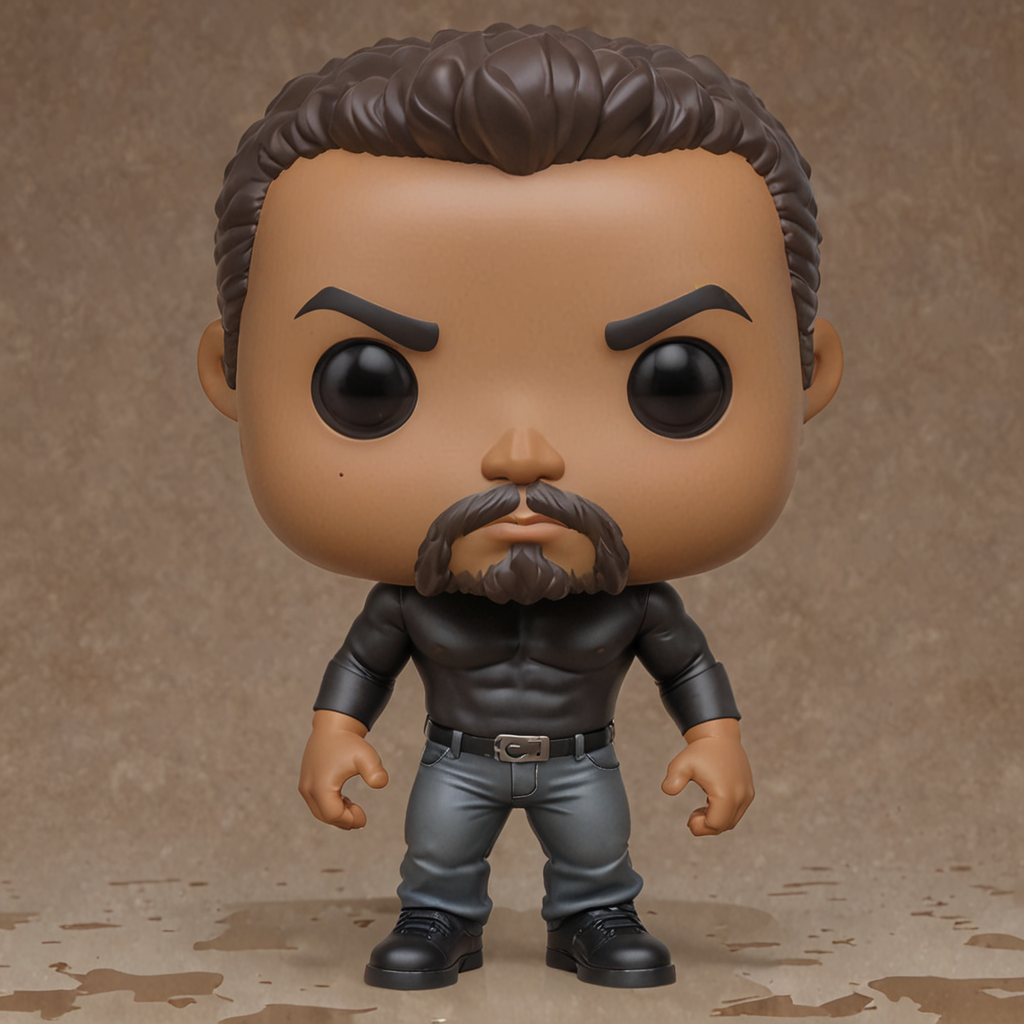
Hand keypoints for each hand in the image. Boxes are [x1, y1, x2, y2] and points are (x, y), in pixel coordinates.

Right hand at [298, 711, 388, 829]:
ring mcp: (305, 786)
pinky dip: (330, 806)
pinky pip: (317, 803)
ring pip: (319, 811)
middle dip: (344, 820)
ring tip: (354, 807)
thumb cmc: (349, 742)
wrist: (333, 727)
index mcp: (321, 786)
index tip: (364, 817)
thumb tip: (381, 783)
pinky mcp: (305, 782)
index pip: (333, 815)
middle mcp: (308, 788)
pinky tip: (345, 801)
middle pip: (325, 817)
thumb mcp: (366, 756)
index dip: (350, 820)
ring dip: (337, 814)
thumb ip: (374, 771)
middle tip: (361, 816)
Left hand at [661, 718, 753, 836]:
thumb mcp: (681, 764)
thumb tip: (667, 790)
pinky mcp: (748, 791)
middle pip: (724, 825)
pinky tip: (709, 804)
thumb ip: (673, 779)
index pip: (716, 824)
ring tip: (700, 810)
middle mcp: (741, 796)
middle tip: (692, 818)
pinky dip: (723, 814)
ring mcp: (747, 794)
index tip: (688, 820)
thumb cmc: (700, 751)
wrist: (719, 735)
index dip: (700, 827)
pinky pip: (736, 812)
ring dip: (715, 821)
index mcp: (726, 793)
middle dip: (706, 827)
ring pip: (731, 821)